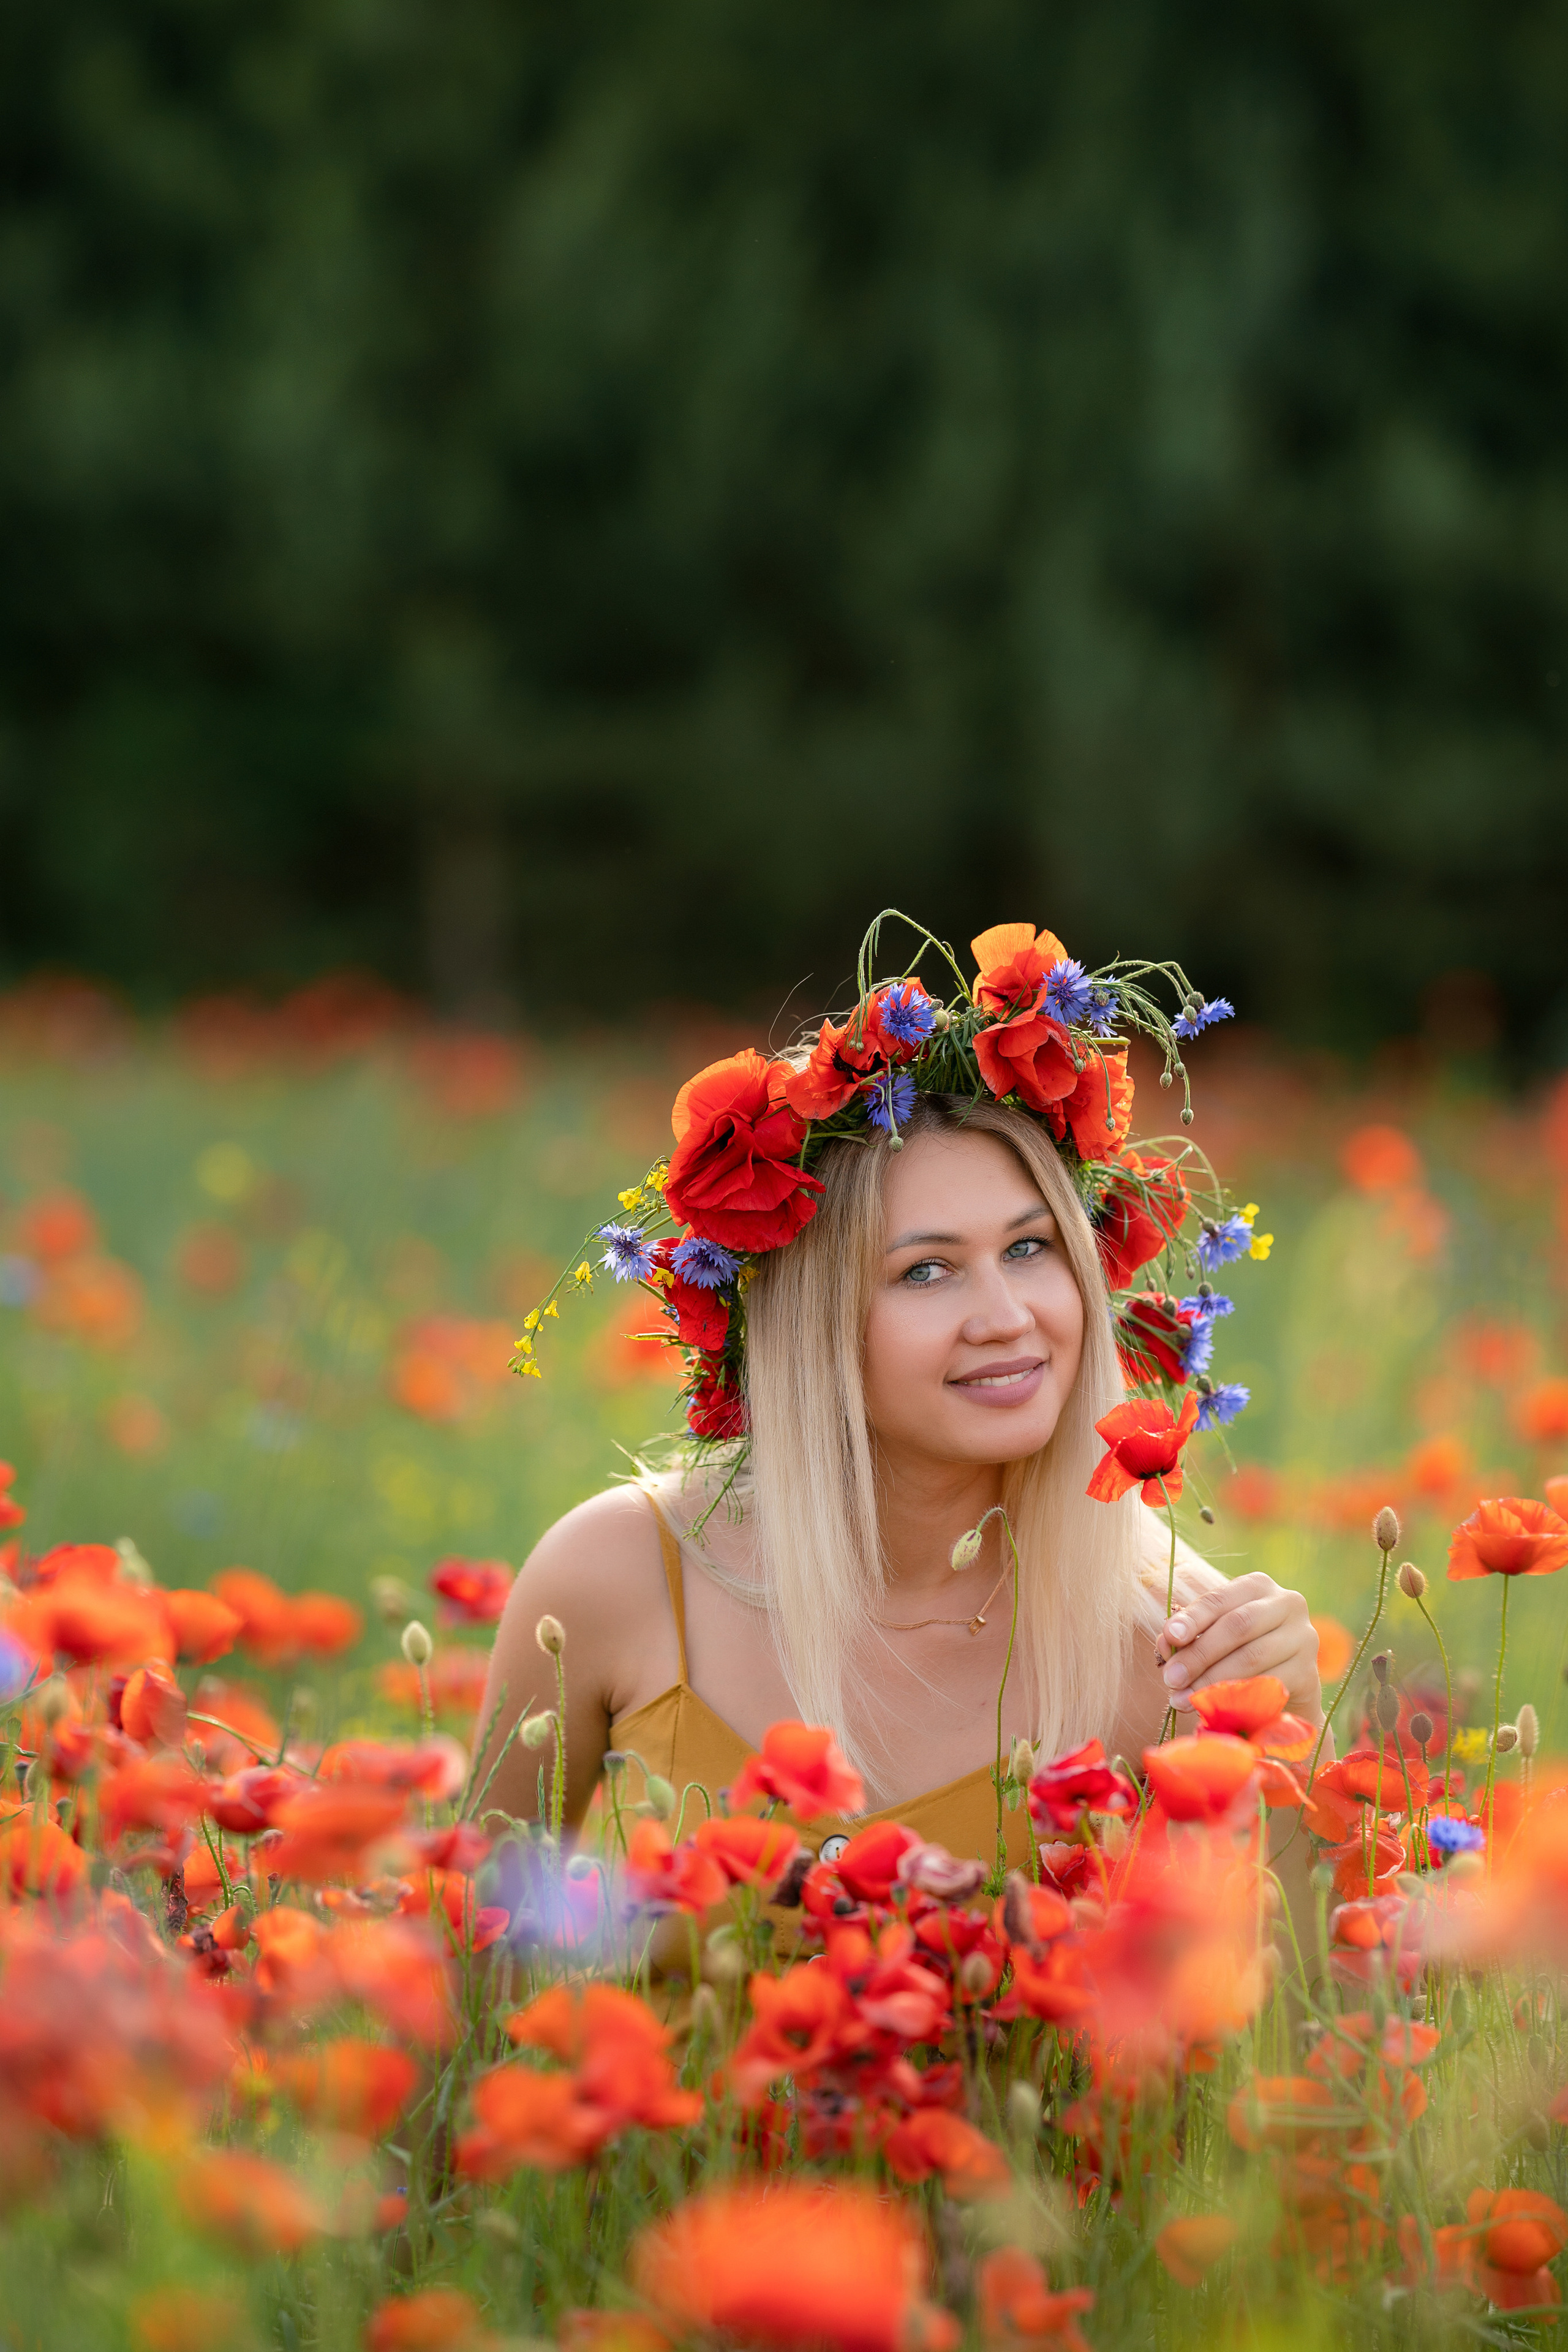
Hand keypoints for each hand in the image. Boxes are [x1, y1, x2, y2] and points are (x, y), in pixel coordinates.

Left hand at [1154, 1573, 1322, 1721]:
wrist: (1282, 1689)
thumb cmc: (1239, 1652)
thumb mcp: (1214, 1636)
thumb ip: (1191, 1635)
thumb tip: (1166, 1643)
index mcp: (1258, 1585)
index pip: (1220, 1598)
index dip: (1193, 1618)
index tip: (1169, 1636)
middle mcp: (1287, 1603)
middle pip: (1237, 1626)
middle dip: (1199, 1654)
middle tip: (1170, 1678)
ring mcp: (1303, 1637)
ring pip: (1251, 1657)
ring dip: (1211, 1680)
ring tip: (1181, 1698)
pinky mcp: (1308, 1672)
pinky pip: (1267, 1684)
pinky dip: (1236, 1696)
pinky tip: (1214, 1706)